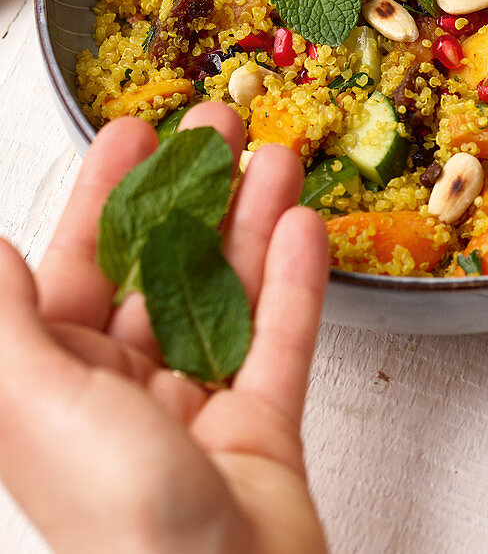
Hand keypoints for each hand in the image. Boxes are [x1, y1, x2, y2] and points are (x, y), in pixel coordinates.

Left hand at [0, 103, 328, 553]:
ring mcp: (197, 410)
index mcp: (57, 385)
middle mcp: (122, 392)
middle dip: (191, 193)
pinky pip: (280, 340)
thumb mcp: (30, 401)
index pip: (78, 267)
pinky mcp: (262, 428)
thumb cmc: (112, 516)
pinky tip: (304, 228)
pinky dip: (295, 284)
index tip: (135, 134)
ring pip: (226, 294)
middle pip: (160, 269)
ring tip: (277, 158)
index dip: (105, 196)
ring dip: (251, 222)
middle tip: (220, 127)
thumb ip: (3, 319)